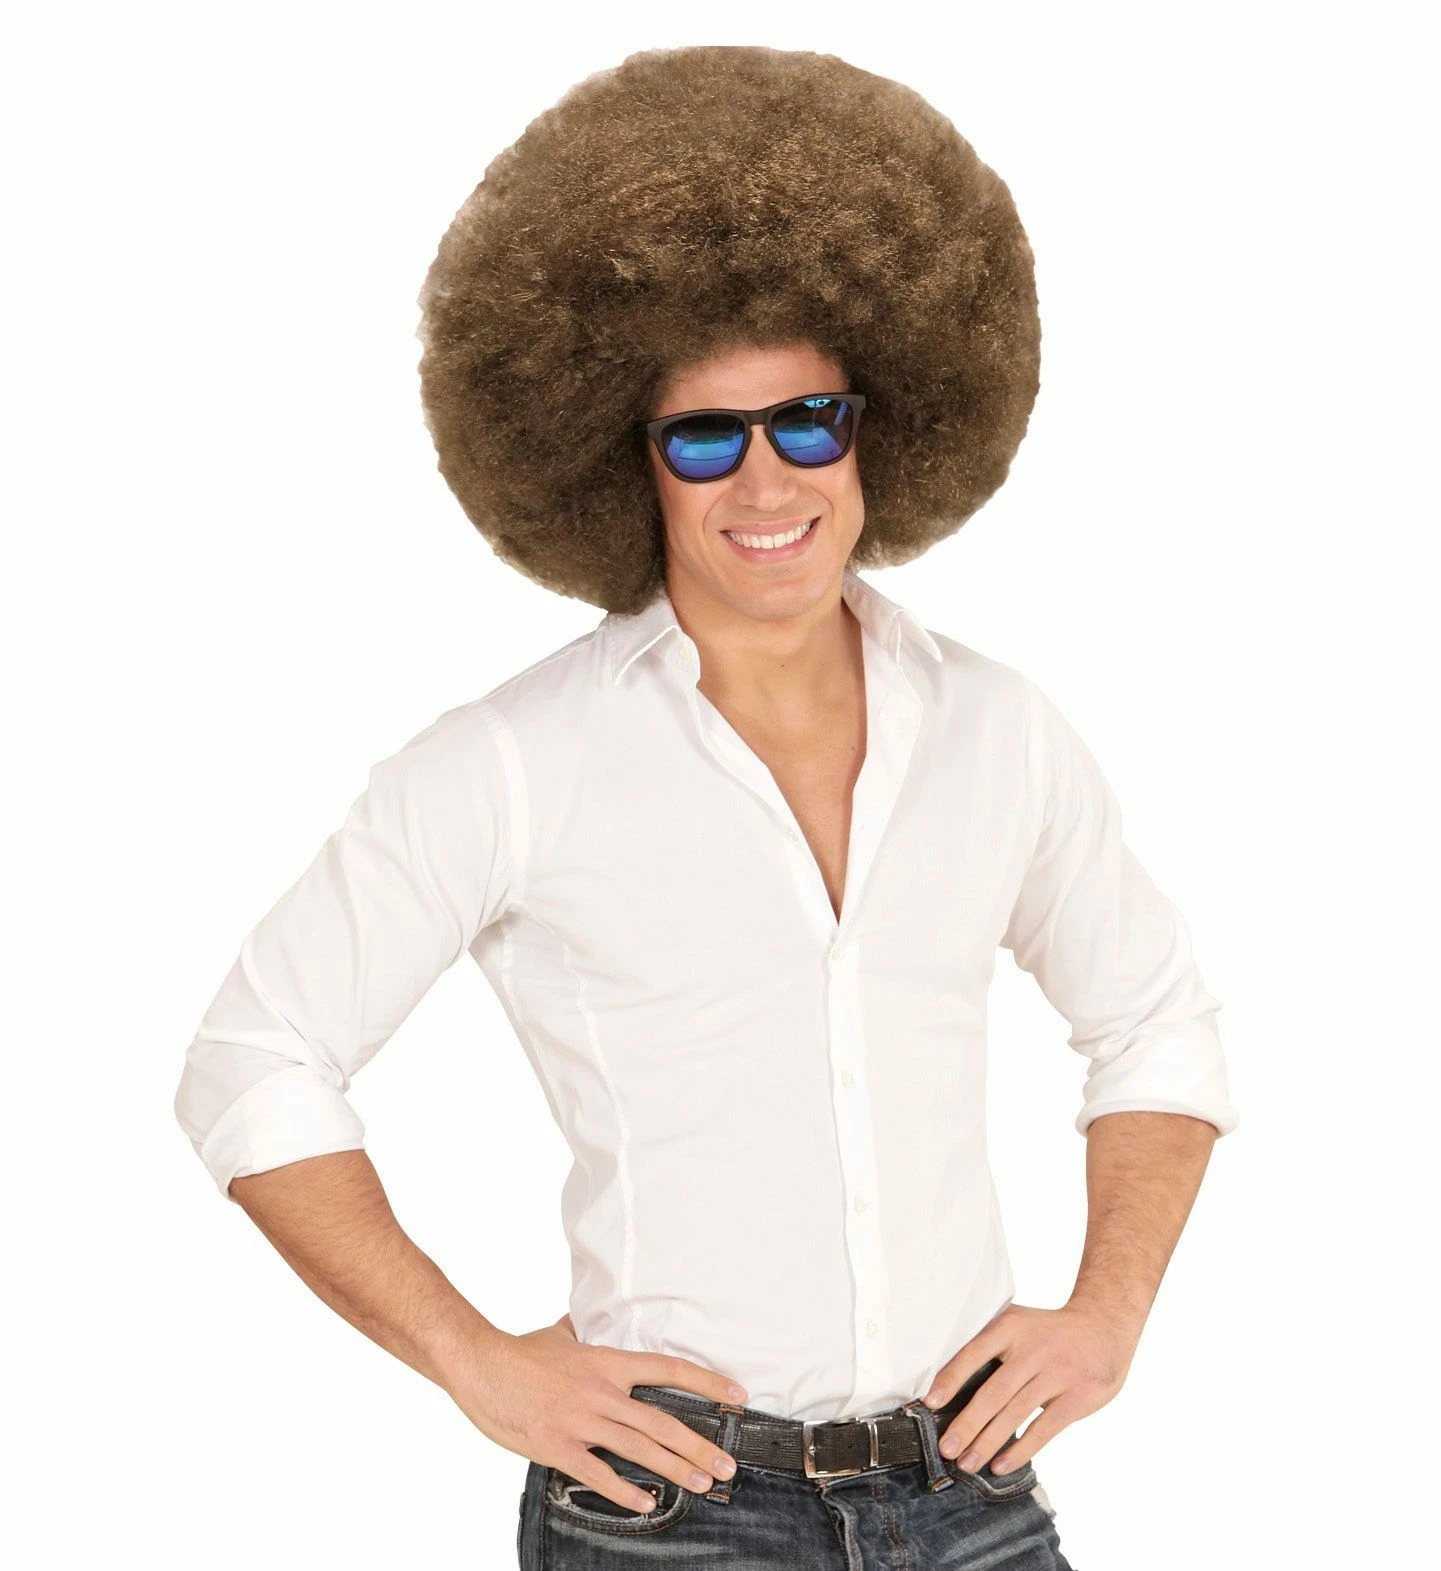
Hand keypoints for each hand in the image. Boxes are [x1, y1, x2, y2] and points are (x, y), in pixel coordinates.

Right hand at [445, 1311, 746, 1512]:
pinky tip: (647, 1503)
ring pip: (640, 1448)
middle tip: (727, 1465)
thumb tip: (585, 1319)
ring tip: (702, 1485)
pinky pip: (599, 1473)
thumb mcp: (558, 1334)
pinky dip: (626, 1491)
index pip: (668, 1368)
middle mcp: (602, 1391)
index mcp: (607, 1362)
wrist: (481, 1364)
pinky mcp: (559, 1446)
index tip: (736, 1394)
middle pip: (662, 1420)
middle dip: (699, 1445)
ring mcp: (582, 1420)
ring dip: (676, 1469)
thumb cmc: (519, 1352)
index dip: (706, 1381)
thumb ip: (580, 1331)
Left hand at [922, 1301, 1137, 1475]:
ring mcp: (1057, 1374)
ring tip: (967, 1464)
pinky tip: (1000, 1465)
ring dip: (988, 1442)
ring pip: (1015, 1414)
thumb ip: (989, 1340)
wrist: (1103, 1326)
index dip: (951, 1378)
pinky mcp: (1076, 1398)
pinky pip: (1043, 1429)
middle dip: (967, 1424)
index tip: (930, 1402)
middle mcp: (1033, 1349)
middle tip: (946, 1449)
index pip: (975, 1352)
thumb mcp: (1019, 1320)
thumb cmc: (1047, 1331)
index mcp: (1012, 1326)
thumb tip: (943, 1375)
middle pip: (994, 1392)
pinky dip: (1020, 1450)